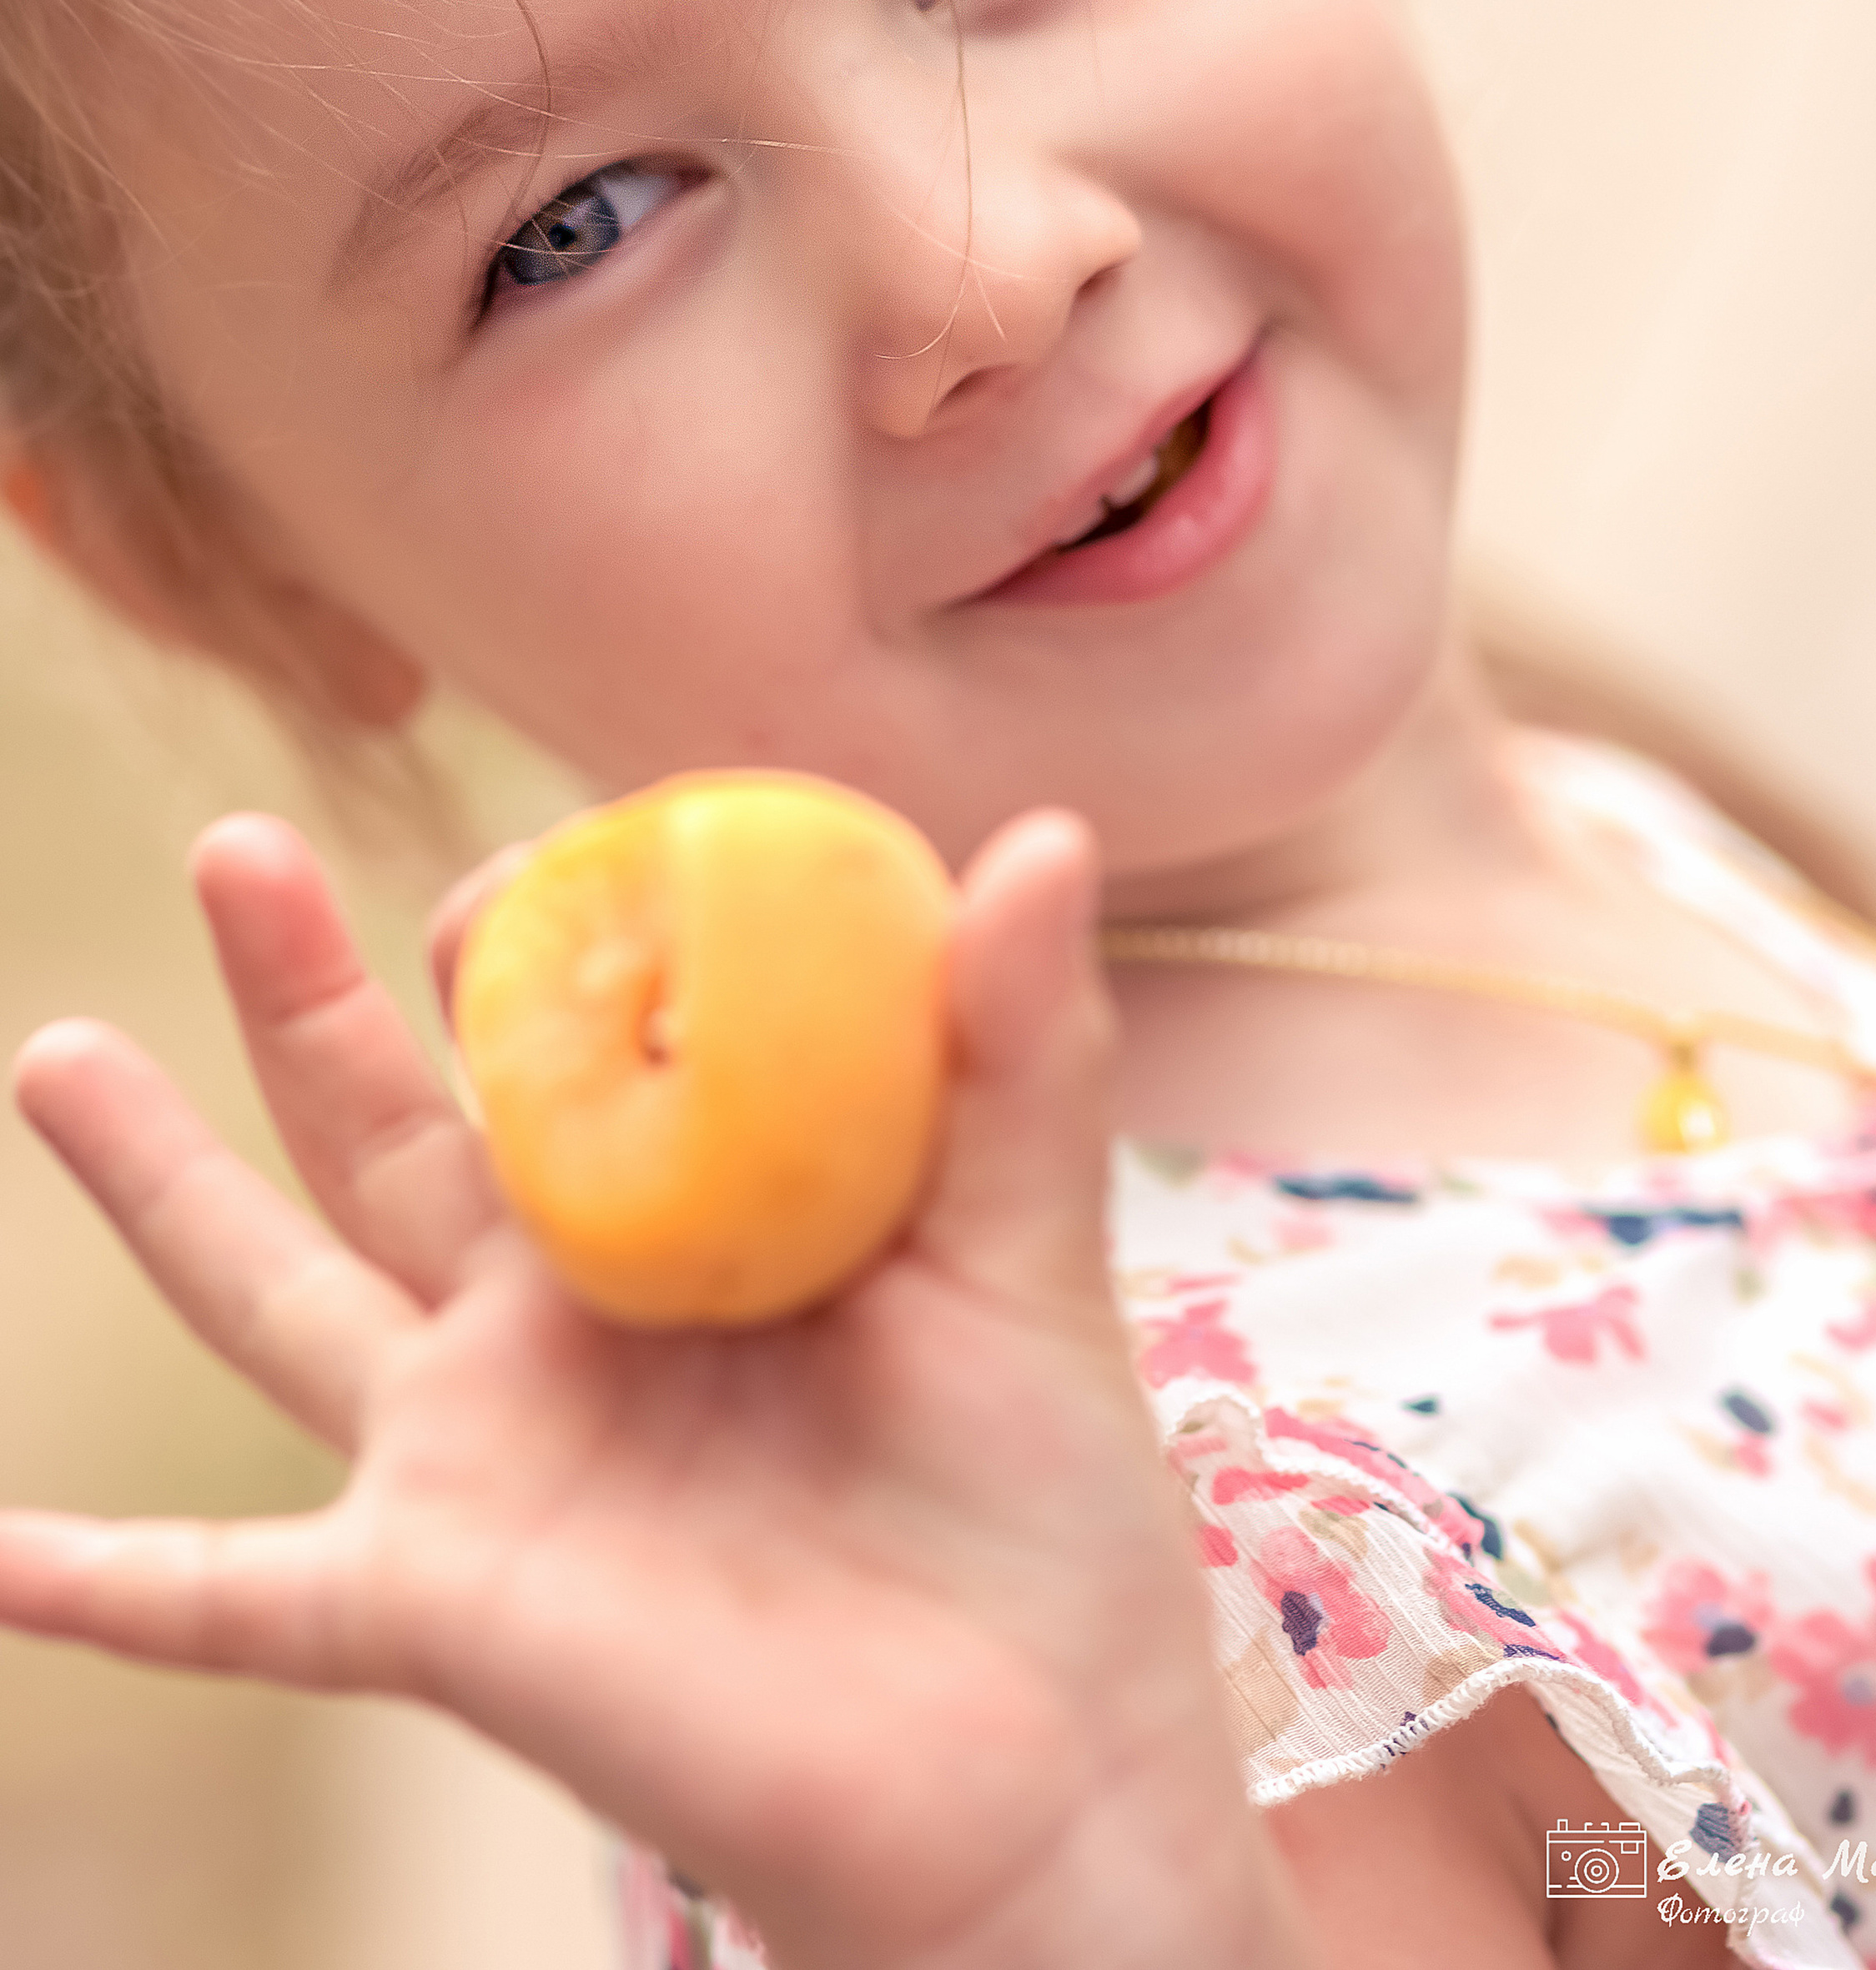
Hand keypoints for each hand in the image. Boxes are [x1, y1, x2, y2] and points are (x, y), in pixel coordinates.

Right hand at [0, 812, 1309, 1969]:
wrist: (1034, 1768)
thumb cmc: (1039, 1510)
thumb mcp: (1028, 1248)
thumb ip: (1017, 1051)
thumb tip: (1045, 839)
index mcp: (680, 1220)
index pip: (567, 1039)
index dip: (541, 937)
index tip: (551, 862)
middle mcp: (553, 1320)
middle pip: (388, 1121)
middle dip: (299, 987)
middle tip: (234, 846)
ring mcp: (478, 1454)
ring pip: (275, 1288)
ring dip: (158, 1178)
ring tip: (56, 1048)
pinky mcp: (440, 1602)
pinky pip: (237, 1598)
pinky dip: (112, 1582)